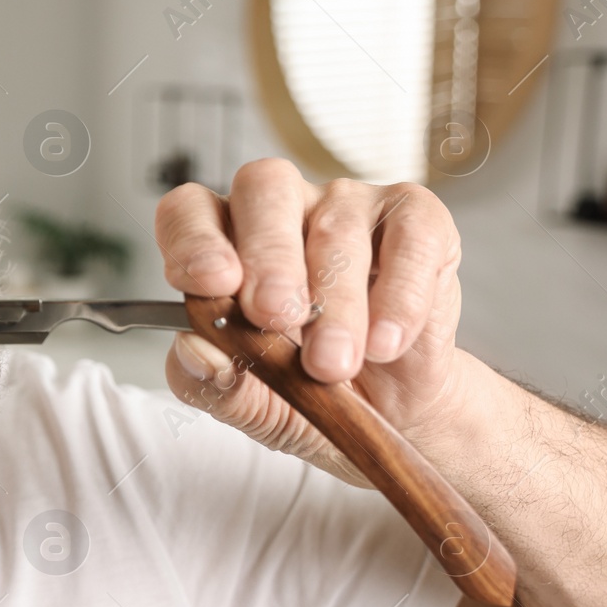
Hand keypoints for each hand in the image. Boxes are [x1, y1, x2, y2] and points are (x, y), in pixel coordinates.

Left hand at [154, 158, 469, 483]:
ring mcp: (349, 206)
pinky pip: (410, 237)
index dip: (193, 239)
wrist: (393, 415)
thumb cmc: (311, 392)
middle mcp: (282, 210)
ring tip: (333, 365)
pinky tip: (385, 343)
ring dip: (335, 305)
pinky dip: (399, 295)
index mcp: (226, 242)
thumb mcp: (251, 405)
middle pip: (263, 190)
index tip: (207, 284)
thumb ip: (212, 383)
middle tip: (274, 316)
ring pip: (336, 229)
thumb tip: (192, 353)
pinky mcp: (416, 220)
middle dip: (267, 258)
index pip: (190, 211)